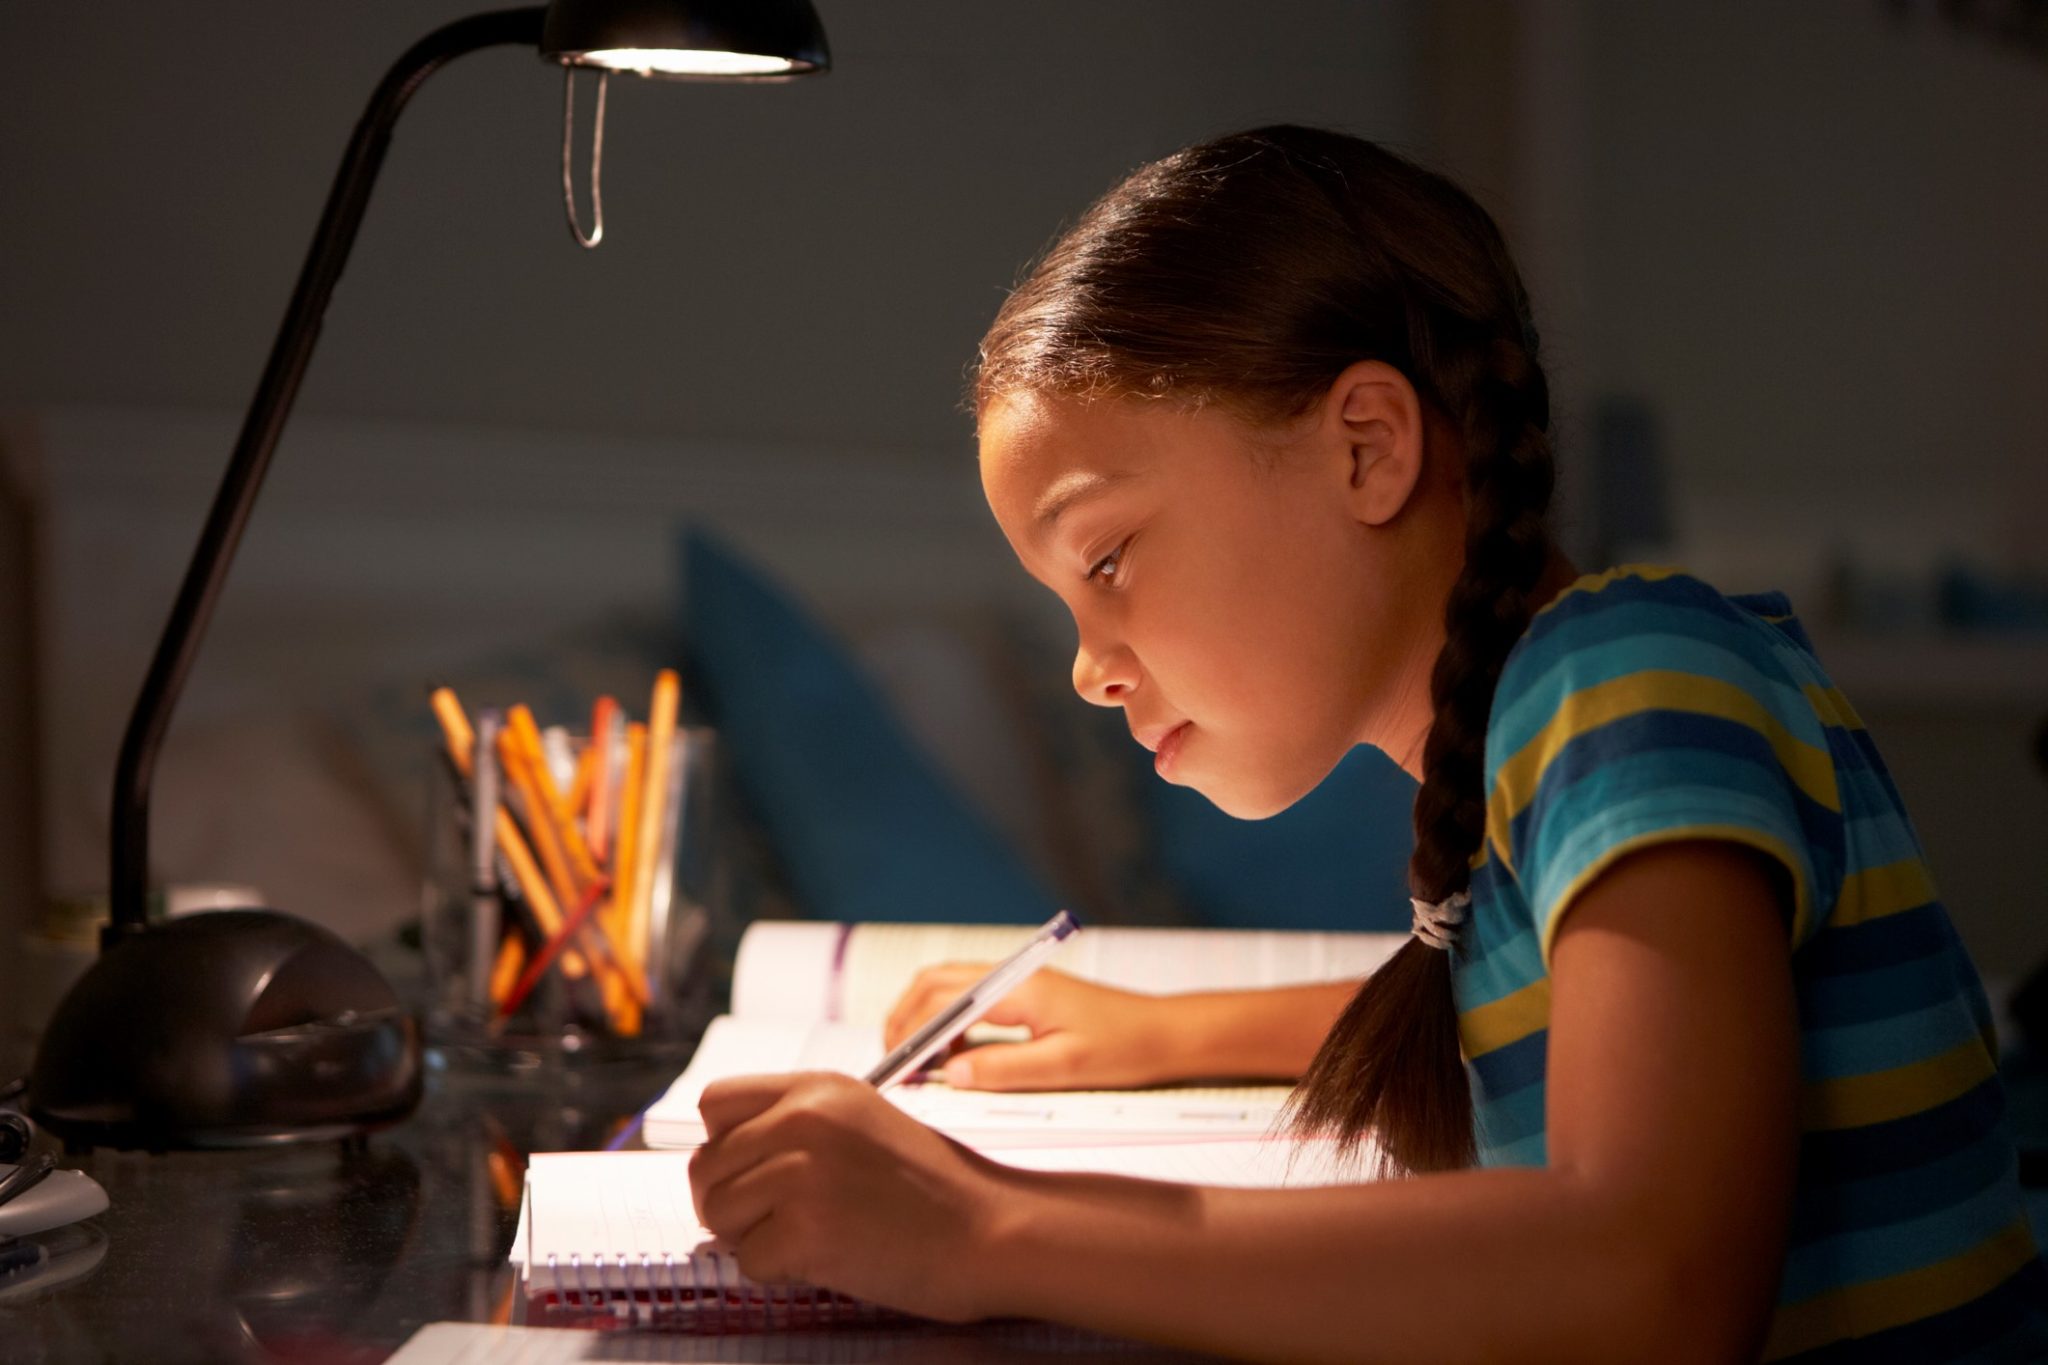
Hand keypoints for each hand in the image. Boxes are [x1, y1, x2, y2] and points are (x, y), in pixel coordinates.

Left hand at [688, 1071, 1014, 1322]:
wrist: (992, 1230)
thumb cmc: (937, 1188)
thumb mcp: (864, 1121)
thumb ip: (798, 1124)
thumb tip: (728, 1157)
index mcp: (817, 1088)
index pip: (715, 1103)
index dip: (724, 1144)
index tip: (748, 1170)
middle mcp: (803, 1120)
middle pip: (706, 1166)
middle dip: (733, 1201)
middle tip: (783, 1219)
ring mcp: (802, 1175)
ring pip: (717, 1214)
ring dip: (752, 1237)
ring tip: (812, 1234)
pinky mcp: (806, 1232)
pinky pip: (747, 1262)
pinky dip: (779, 1272)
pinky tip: (829, 1257)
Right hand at [883, 964, 1176, 1089]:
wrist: (1164, 1033)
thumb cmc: (1124, 1049)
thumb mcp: (1064, 1069)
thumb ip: (1004, 1070)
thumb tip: (951, 1074)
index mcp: (1020, 989)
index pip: (943, 1000)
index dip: (910, 1032)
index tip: (894, 1067)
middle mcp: (1014, 976)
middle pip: (935, 982)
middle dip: (904, 1019)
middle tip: (892, 1064)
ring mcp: (1018, 981)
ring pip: (948, 986)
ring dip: (923, 1019)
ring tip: (915, 1064)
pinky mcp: (1025, 994)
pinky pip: (970, 999)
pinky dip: (947, 1022)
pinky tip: (953, 1058)